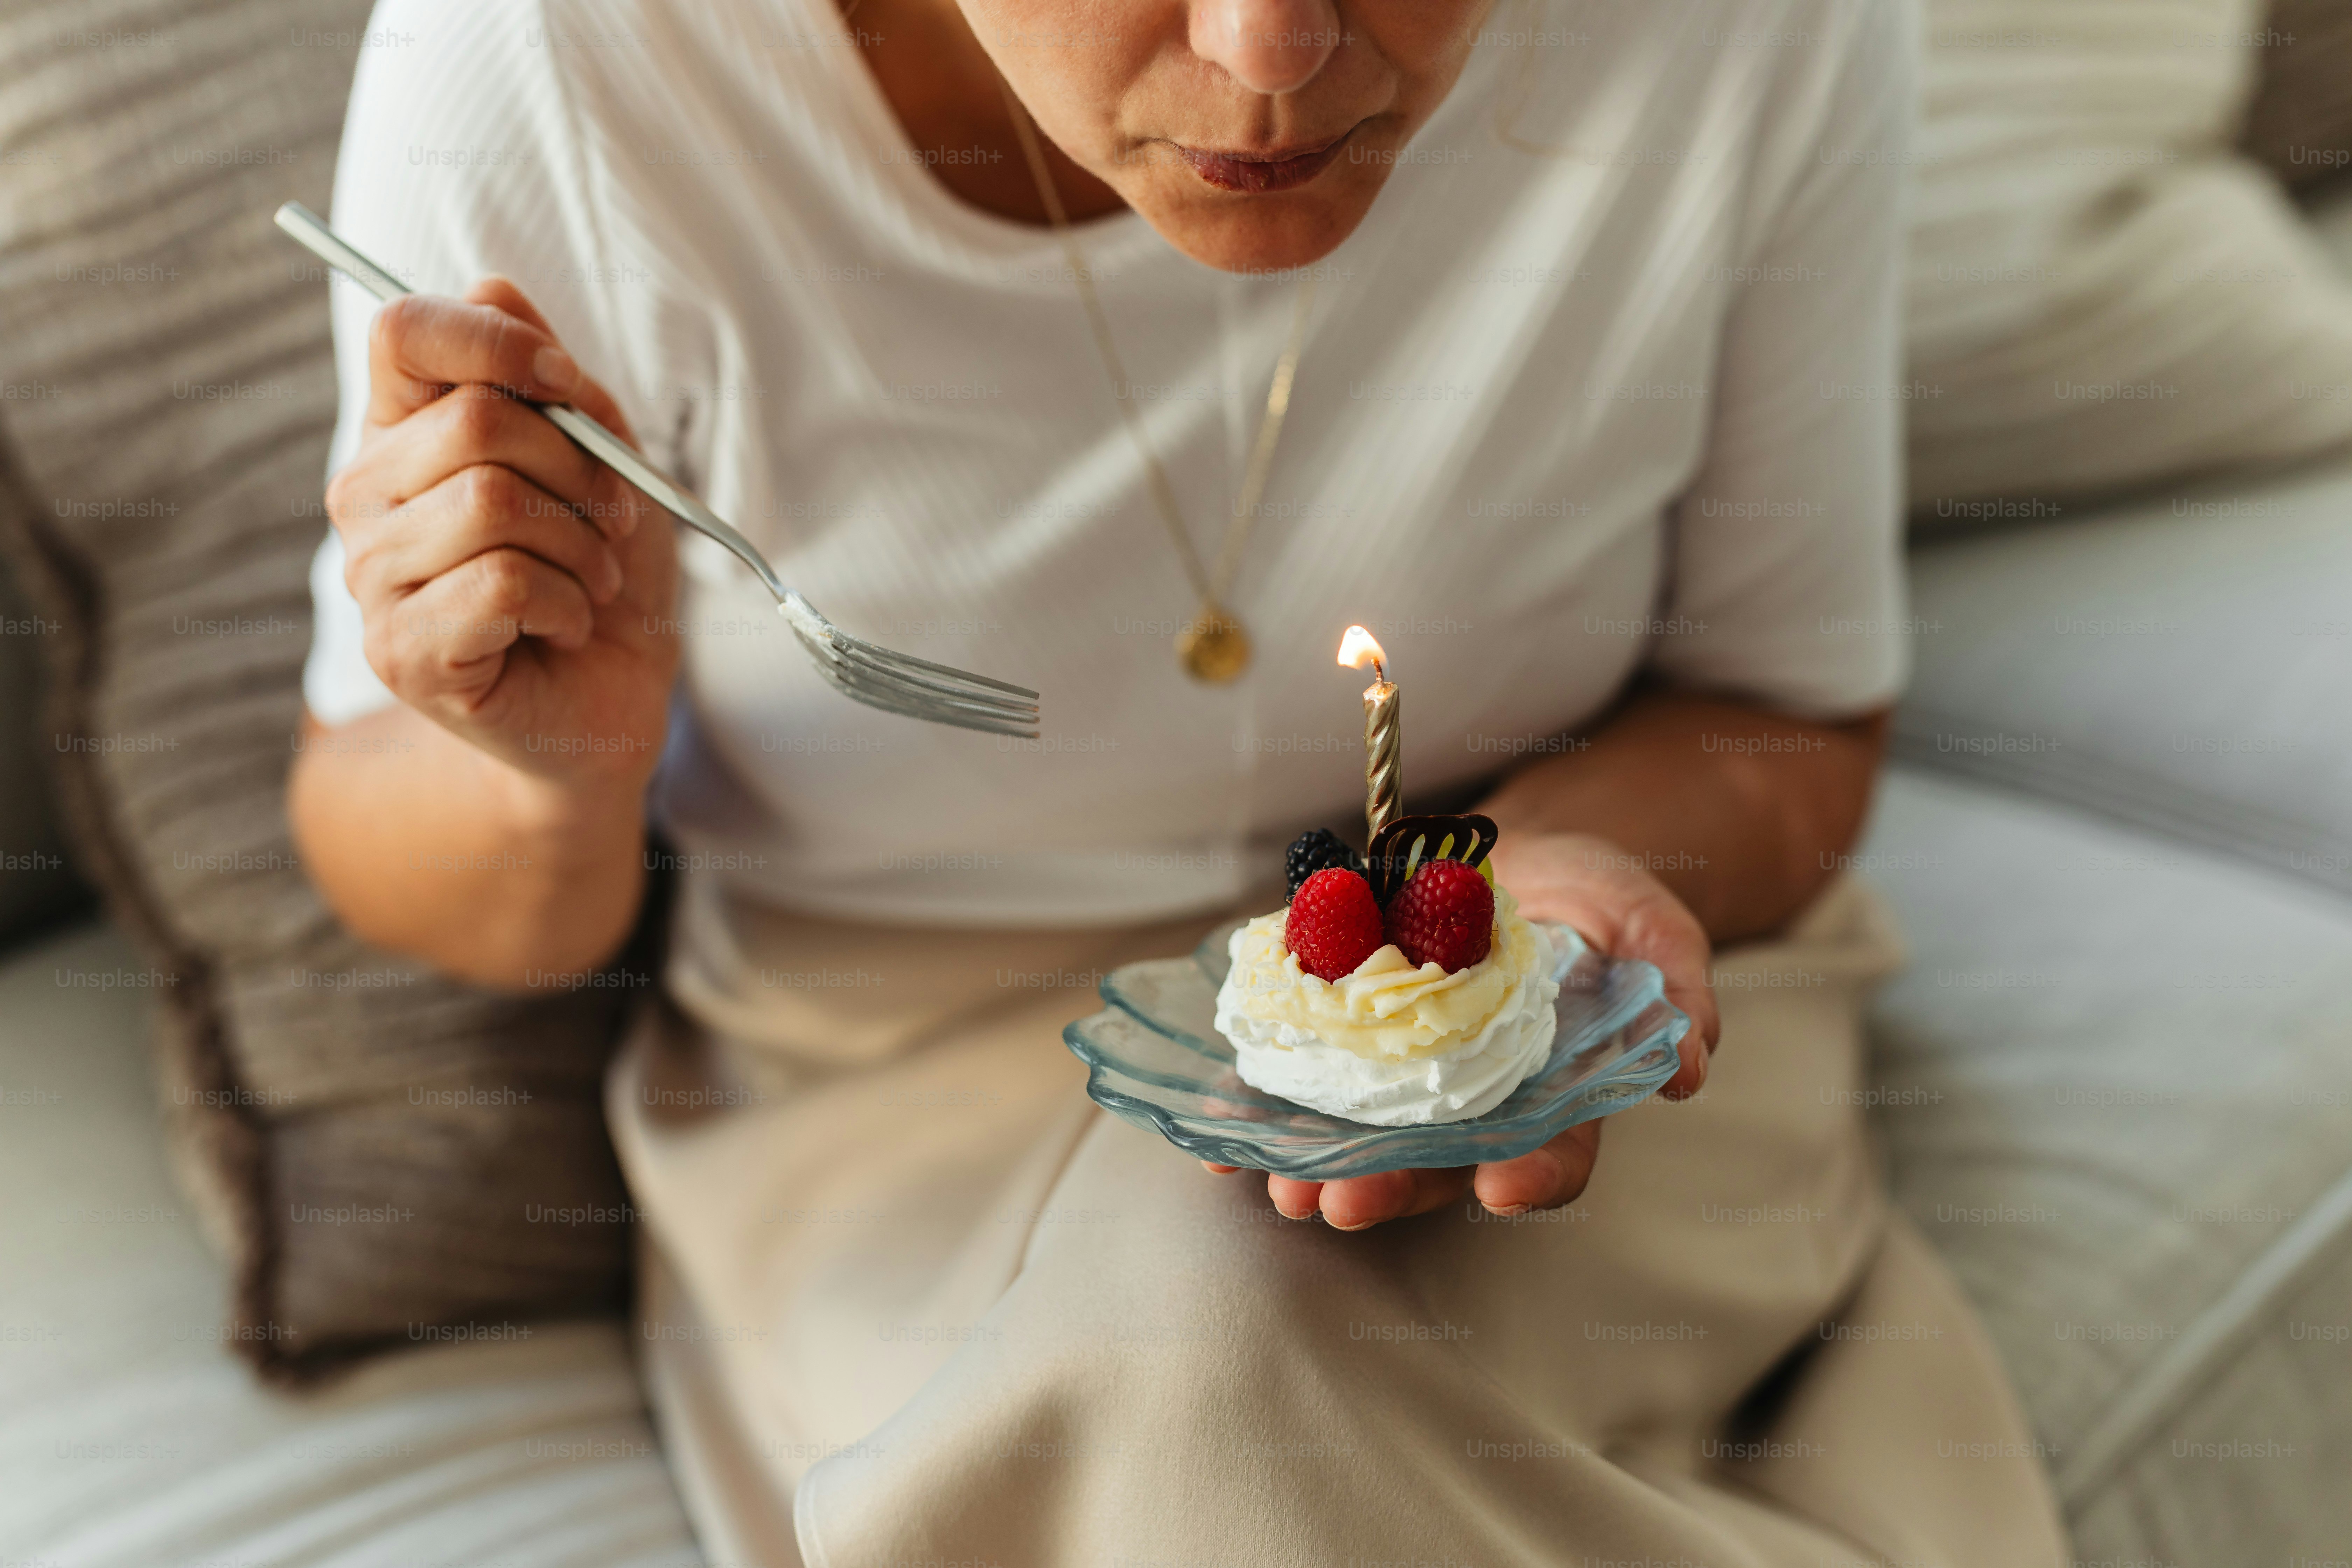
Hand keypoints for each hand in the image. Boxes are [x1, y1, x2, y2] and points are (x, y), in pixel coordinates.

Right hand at [325, 278, 679, 804]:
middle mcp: (366, 494)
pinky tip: (564, 626)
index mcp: (404, 431)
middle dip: (579, 467)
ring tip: (591, 581)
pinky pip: (500, 584)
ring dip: (579, 545)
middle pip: (472, 419)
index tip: (571, 390)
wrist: (609, 699)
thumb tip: (495, 285)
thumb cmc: (600, 575)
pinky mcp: (402, 651)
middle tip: (612, 522)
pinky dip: (564, 603)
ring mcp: (373, 576)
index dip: (498, 341)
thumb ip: (549, 378)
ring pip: (490, 503)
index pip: (403, 329)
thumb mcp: (601, 461)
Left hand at [1205, 831, 1718, 1229]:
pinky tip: (1224, 1132)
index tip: (1503, 1188)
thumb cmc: (1594, 901)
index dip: (1533, 1173)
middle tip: (1343, 1203)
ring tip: (1279, 1187)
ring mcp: (1407, 1077)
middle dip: (1390, 1188)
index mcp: (1557, 1091)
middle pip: (1437, 1165)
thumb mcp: (1647, 922)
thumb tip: (1691, 1063)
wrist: (1516, 860)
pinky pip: (1303, 1084)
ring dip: (1318, 1167)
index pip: (1554, 1149)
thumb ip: (1675, 986)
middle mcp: (1477, 1103)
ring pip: (1364, 1141)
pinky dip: (1263, 1110)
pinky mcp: (1347, 1038)